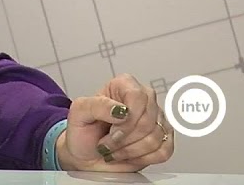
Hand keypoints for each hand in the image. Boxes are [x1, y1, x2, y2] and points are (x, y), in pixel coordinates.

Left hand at [57, 73, 173, 171]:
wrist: (85, 153)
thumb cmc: (82, 131)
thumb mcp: (79, 112)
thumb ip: (97, 105)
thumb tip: (121, 110)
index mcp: (124, 86)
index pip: (138, 97)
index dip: (127, 119)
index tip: (112, 130)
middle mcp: (144, 100)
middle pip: (148, 121)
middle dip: (124, 138)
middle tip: (108, 142)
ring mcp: (156, 120)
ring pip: (155, 138)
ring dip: (130, 150)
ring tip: (114, 149)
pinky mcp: (162, 140)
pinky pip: (163, 151)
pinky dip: (142, 158)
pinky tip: (128, 154)